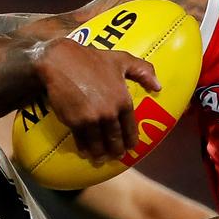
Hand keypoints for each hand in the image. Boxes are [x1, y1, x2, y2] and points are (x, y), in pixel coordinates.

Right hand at [33, 38, 160, 161]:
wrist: (60, 61)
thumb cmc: (92, 59)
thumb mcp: (122, 59)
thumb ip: (143, 71)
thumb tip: (158, 87)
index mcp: (123, 101)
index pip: (130, 127)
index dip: (131, 139)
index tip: (131, 147)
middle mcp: (109, 113)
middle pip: (115, 139)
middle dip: (117, 150)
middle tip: (117, 156)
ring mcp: (92, 119)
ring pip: (99, 143)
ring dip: (100, 153)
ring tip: (100, 158)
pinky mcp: (74, 122)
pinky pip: (81, 139)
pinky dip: (84, 147)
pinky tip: (85, 152)